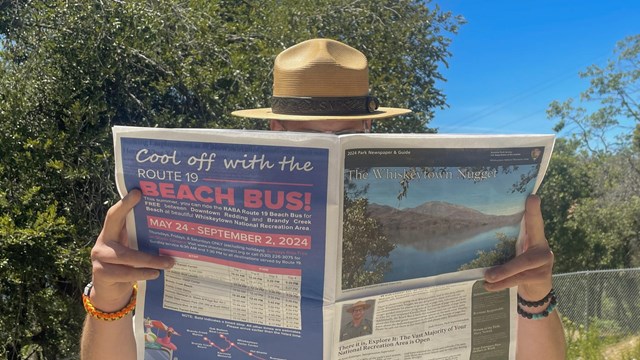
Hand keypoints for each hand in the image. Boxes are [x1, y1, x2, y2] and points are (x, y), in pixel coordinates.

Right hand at [90, 189, 173, 310]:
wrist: (110, 293)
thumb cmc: (126, 267)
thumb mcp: (131, 250)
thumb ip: (140, 239)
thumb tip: (169, 229)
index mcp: (111, 233)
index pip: (115, 214)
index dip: (125, 203)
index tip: (138, 192)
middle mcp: (102, 241)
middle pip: (114, 222)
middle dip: (131, 213)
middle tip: (154, 213)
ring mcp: (99, 257)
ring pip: (126, 255)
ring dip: (150, 260)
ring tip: (169, 263)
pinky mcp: (101, 274)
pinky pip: (125, 273)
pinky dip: (142, 273)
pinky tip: (155, 274)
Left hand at [484, 195, 553, 300]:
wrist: (537, 290)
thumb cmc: (522, 266)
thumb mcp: (517, 252)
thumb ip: (509, 243)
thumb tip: (481, 233)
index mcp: (535, 237)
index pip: (535, 222)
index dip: (534, 210)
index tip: (532, 197)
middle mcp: (543, 247)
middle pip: (527, 248)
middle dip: (518, 231)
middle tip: (503, 240)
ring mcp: (545, 262)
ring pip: (521, 265)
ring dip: (503, 271)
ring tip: (487, 277)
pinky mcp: (542, 277)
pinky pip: (519, 279)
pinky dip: (502, 283)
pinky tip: (488, 285)